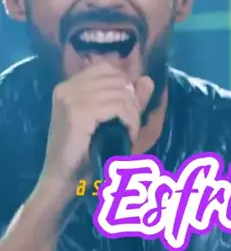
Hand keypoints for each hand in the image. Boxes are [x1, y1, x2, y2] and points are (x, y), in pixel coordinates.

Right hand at [39, 63, 153, 193]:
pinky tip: (128, 135)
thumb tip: (147, 80)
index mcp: (69, 85)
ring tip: (129, 132)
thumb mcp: (109, 121)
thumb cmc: (85, 153)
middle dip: (131, 102)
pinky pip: (118, 107)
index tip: (128, 110)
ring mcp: (71, 98)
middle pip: (117, 80)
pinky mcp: (78, 112)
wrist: (63, 180)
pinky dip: (130, 121)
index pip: (109, 70)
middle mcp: (67, 87)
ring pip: (121, 94)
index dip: (125, 87)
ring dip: (132, 115)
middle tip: (130, 125)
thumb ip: (128, 99)